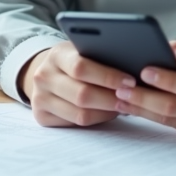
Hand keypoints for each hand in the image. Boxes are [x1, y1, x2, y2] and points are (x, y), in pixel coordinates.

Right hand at [20, 41, 134, 127]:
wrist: (47, 72)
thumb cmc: (74, 60)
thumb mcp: (83, 50)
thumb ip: (101, 55)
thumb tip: (135, 68)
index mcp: (57, 54)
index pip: (81, 67)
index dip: (108, 77)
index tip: (130, 81)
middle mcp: (43, 76)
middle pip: (82, 95)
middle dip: (111, 98)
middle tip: (132, 98)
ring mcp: (39, 98)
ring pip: (80, 114)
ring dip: (107, 112)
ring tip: (124, 105)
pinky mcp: (41, 117)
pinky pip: (75, 124)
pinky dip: (96, 120)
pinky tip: (108, 112)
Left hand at [113, 43, 175, 138]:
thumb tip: (172, 51)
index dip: (171, 79)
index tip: (147, 68)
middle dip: (147, 96)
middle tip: (123, 85)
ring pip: (168, 119)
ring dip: (140, 107)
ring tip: (119, 95)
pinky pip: (167, 124)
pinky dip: (145, 113)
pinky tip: (127, 105)